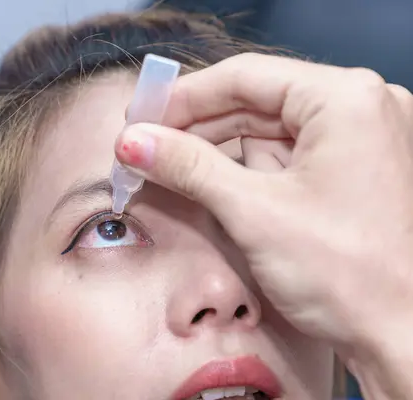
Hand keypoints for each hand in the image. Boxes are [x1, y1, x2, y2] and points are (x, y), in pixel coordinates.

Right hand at [115, 53, 412, 397]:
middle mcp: (359, 109)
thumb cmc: (353, 279)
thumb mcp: (254, 213)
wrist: (404, 339)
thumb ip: (189, 167)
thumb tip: (136, 140)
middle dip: (195, 128)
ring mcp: (357, 140)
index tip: (141, 115)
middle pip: (254, 101)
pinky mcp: (349, 170)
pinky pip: (283, 156)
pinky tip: (206, 183)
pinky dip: (242, 170)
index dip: (183, 97)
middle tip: (145, 146)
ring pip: (265, 131)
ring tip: (166, 168)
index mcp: (346, 100)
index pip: (245, 77)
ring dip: (214, 151)